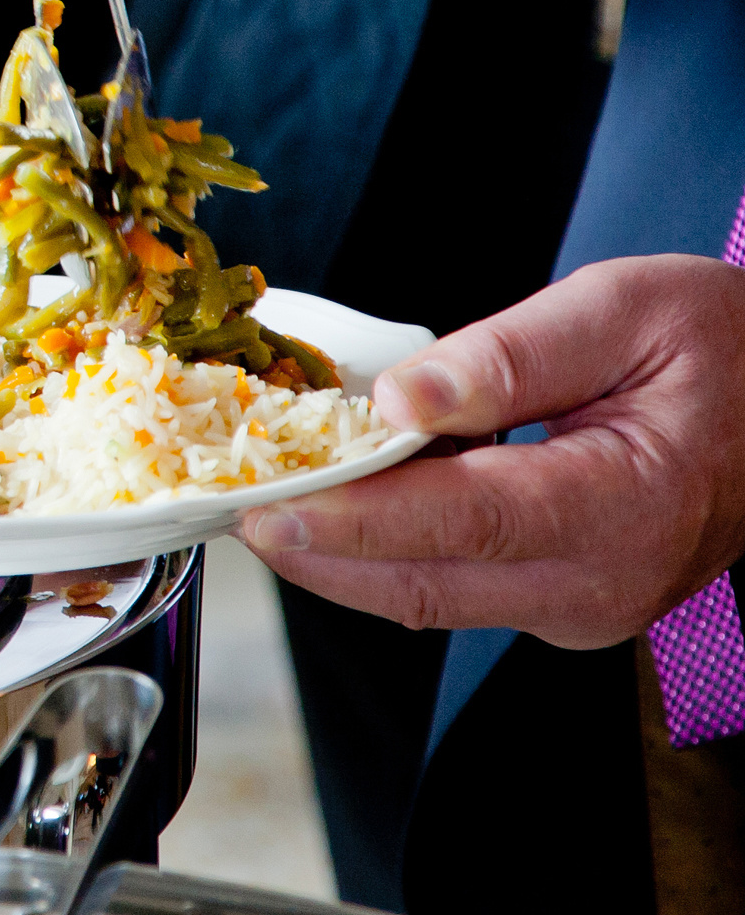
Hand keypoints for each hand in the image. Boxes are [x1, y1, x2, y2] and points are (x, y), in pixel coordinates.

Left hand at [239, 257, 744, 646]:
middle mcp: (601, 580)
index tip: (265, 507)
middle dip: (311, 546)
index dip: (354, 520)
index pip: (462, 524)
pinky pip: (448, 583)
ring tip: (250, 491)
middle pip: (422, 581)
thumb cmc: (723, 345)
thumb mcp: (625, 310)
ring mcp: (582, 604)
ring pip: (424, 594)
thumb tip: (399, 398)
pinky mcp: (560, 601)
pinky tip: (328, 497)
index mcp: (627, 503)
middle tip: (219, 500)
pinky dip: (378, 548)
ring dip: (333, 551)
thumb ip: (509, 355)